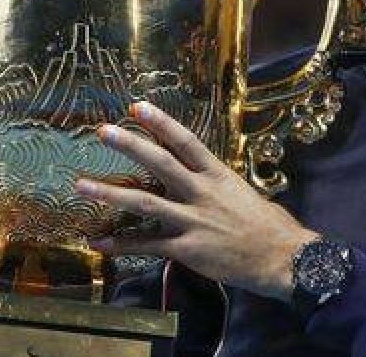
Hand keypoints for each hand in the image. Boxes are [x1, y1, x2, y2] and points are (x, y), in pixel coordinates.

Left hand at [74, 102, 318, 300]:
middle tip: (103, 131)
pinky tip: (99, 242)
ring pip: (145, 203)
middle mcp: (202, 192)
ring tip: (81, 185)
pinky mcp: (187, 249)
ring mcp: (193, 221)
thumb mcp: (244, 193)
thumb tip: (202, 174)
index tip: (138, 107)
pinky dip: (121, 244)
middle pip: (160, 163)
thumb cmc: (269, 225)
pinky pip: (147, 246)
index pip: (186, 141)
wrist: (284, 259)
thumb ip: (218, 183)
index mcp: (217, 175)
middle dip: (130, 145)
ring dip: (110, 193)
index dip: (162, 122)